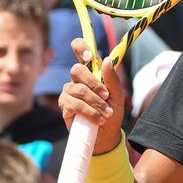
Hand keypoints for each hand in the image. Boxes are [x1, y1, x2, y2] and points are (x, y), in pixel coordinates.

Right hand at [58, 38, 125, 154]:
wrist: (106, 134)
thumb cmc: (111, 111)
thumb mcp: (117, 95)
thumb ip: (112, 78)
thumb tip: (106, 60)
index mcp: (92, 71)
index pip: (80, 51)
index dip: (81, 48)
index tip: (90, 56)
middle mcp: (78, 79)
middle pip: (77, 70)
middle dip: (94, 83)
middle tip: (106, 96)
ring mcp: (69, 91)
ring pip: (78, 89)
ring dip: (95, 102)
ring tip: (107, 113)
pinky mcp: (64, 105)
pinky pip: (74, 104)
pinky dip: (89, 112)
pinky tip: (98, 119)